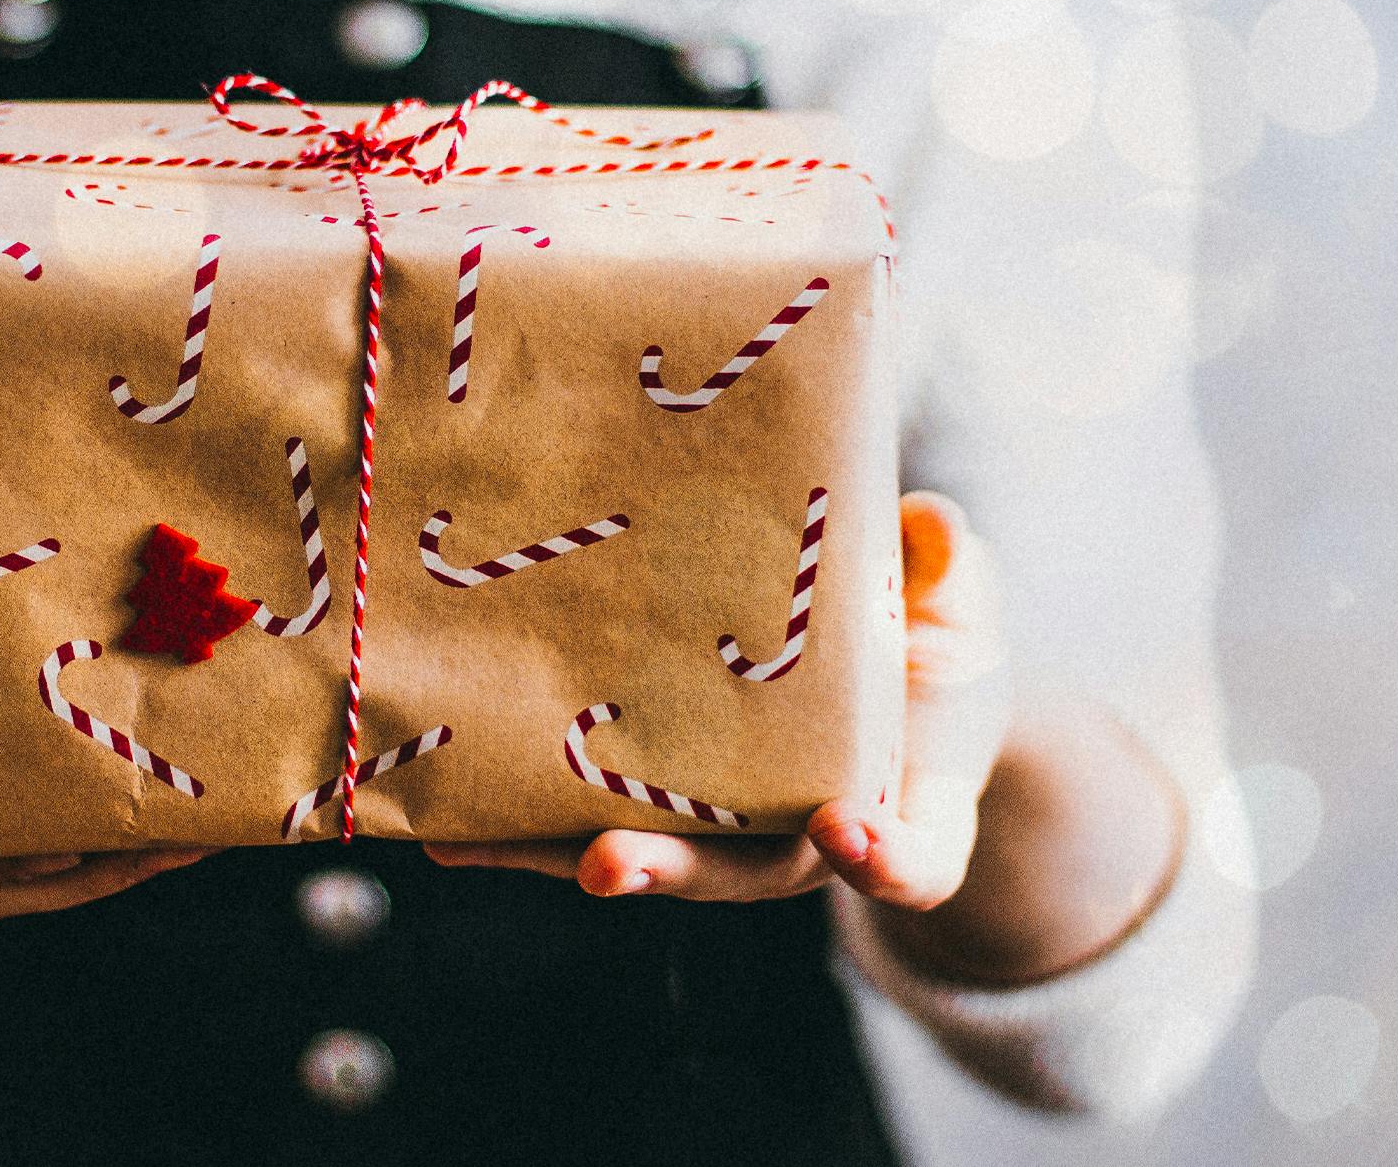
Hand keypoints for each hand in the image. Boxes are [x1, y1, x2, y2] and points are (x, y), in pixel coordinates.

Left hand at [425, 491, 1009, 910]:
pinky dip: (521, 827)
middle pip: (747, 876)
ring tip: (463, 844)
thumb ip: (949, 572)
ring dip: (556, 856)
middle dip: (672, 869)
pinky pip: (595, 822)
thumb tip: (933, 520)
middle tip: (607, 866)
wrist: (890, 678)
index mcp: (906, 802)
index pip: (915, 860)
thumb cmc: (932, 638)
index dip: (887, 858)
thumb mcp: (958, 602)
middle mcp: (811, 837)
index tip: (850, 830)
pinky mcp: (664, 806)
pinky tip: (439, 816)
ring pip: (650, 857)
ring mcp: (730, 829)